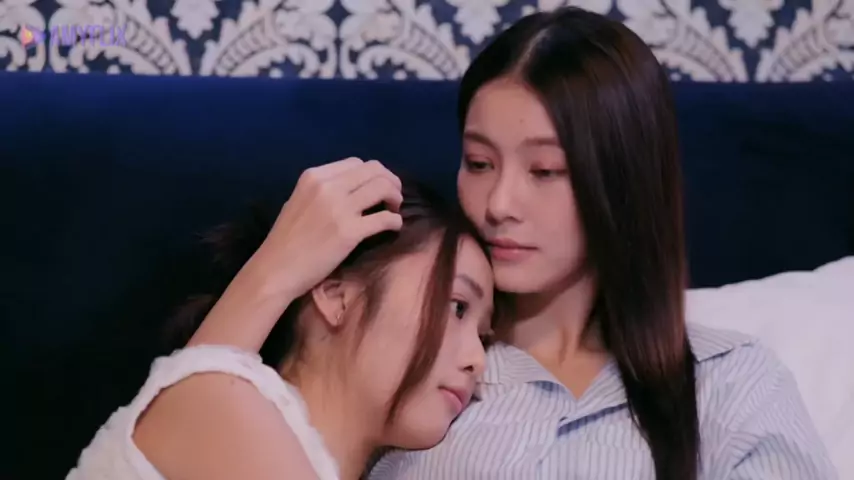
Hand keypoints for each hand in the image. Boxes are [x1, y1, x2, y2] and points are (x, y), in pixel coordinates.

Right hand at [246, 157, 402, 300]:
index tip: (376, 188)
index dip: (372, 174)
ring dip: (395, 197)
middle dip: (390, 181)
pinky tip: (393, 227)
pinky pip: (385, 218)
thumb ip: (322, 190)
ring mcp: (339, 208)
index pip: (356, 163)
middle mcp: (328, 186)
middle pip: (374, 170)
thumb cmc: (286, 240)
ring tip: (393, 210)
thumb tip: (351, 189)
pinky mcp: (350, 231)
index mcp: (314, 176)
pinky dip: (395, 221)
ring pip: (383, 188)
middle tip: (393, 197)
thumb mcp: (299, 201)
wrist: (276, 269)